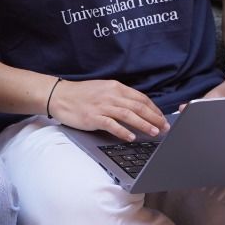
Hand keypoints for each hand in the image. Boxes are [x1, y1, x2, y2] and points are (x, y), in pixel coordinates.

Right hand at [48, 79, 166, 140]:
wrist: (59, 95)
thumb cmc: (81, 94)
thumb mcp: (103, 89)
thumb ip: (119, 96)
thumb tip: (136, 107)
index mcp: (115, 87)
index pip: (140, 98)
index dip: (154, 109)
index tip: (162, 118)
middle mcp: (111, 95)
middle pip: (138, 107)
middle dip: (154, 118)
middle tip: (164, 127)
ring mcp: (102, 106)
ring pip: (129, 115)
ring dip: (144, 124)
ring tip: (154, 132)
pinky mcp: (93, 117)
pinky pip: (112, 125)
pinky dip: (123, 132)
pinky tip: (131, 137)